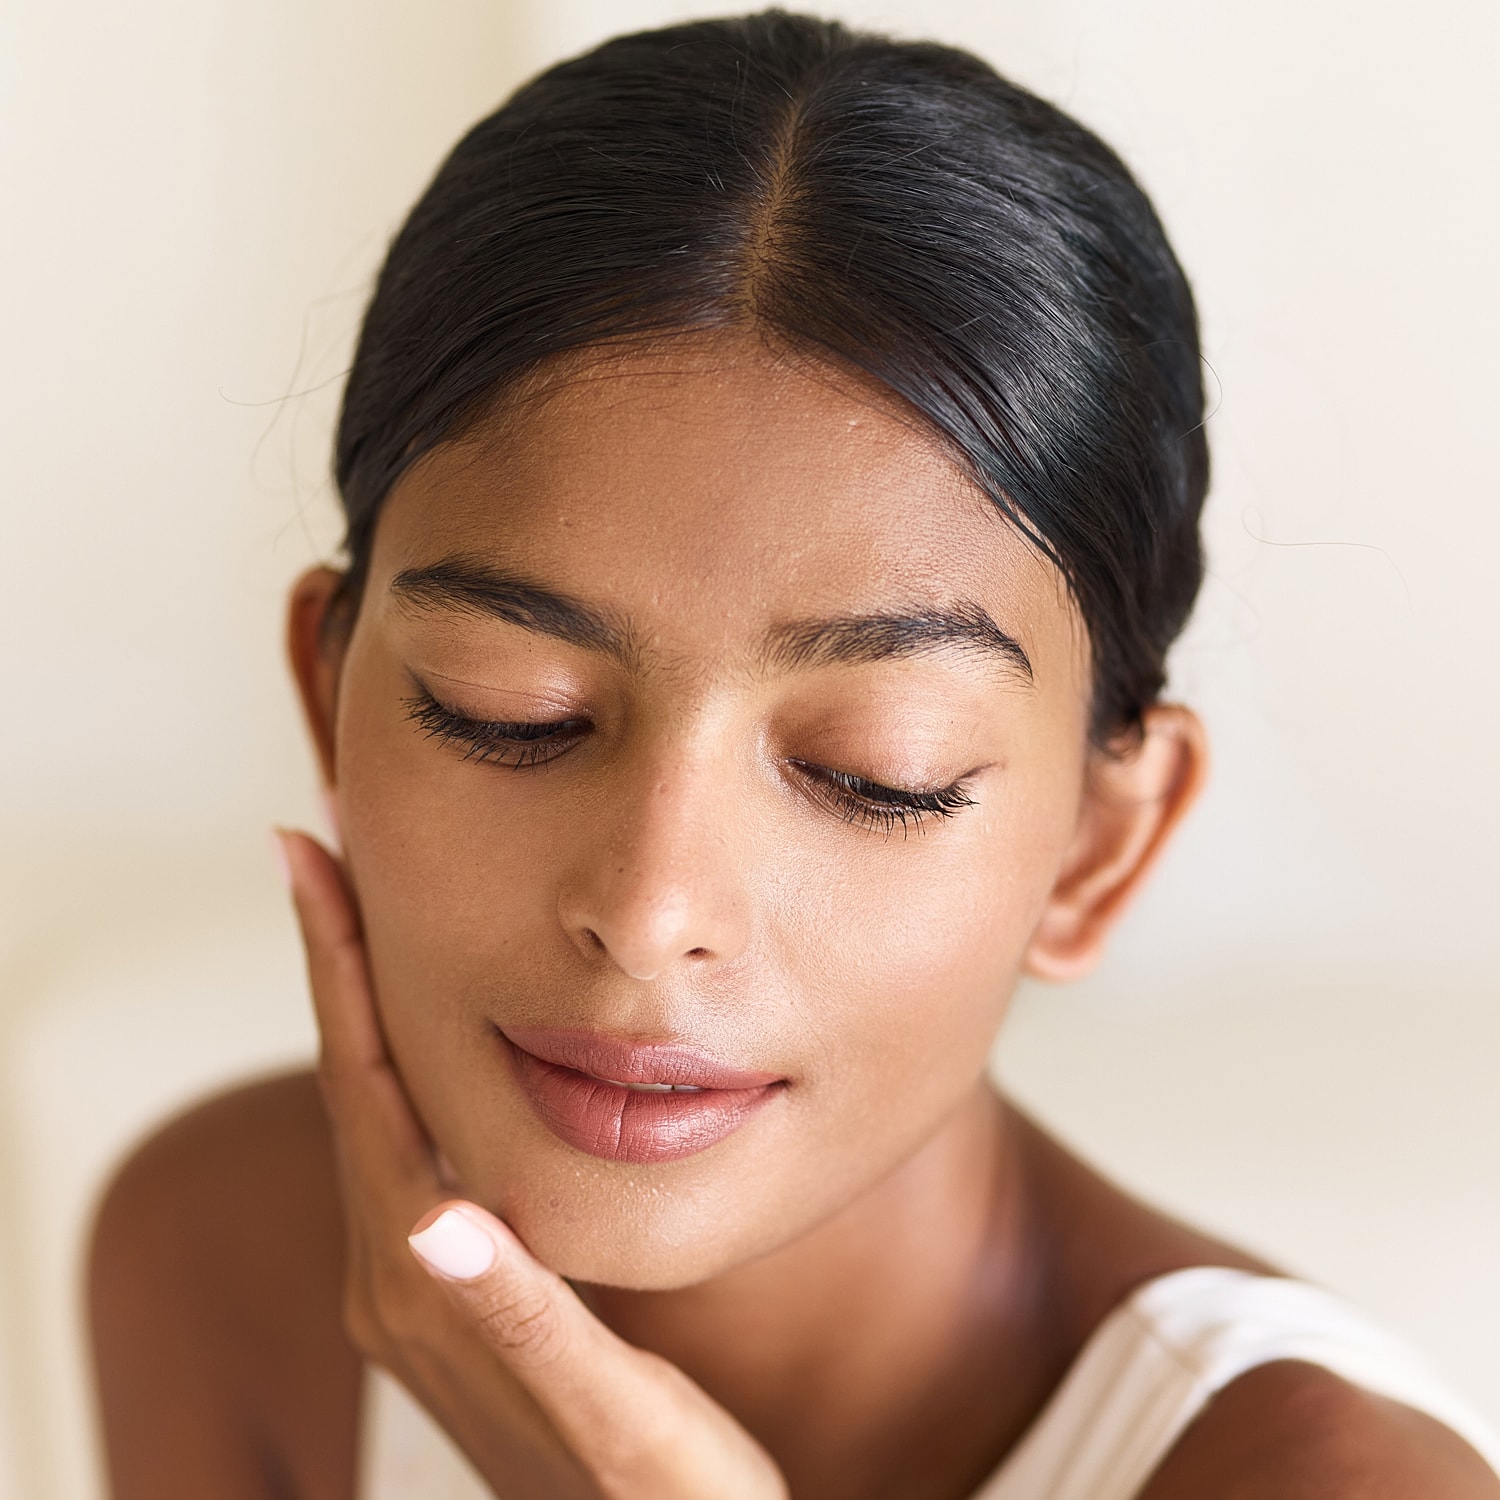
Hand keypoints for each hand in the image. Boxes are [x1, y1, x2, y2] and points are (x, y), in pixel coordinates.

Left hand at [277, 828, 787, 1499]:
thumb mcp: (615, 1423)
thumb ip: (525, 1323)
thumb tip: (441, 1221)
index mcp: (424, 1285)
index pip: (367, 1091)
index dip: (340, 970)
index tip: (311, 856)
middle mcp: (399, 1278)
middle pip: (356, 1083)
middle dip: (338, 961)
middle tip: (328, 847)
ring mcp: (418, 1286)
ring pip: (377, 1110)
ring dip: (365, 1005)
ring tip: (370, 913)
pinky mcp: (452, 1292)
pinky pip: (410, 1147)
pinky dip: (406, 1066)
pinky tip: (434, 1037)